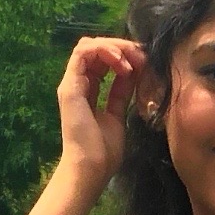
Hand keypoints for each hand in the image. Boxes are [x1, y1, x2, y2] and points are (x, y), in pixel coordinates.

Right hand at [54, 34, 149, 195]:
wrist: (91, 168)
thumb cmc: (103, 151)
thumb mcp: (119, 114)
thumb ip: (122, 93)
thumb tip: (134, 73)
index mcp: (86, 91)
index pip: (101, 60)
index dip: (123, 56)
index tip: (144, 63)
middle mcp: (76, 84)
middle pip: (96, 49)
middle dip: (121, 48)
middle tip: (141, 57)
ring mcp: (71, 84)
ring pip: (89, 45)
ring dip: (114, 47)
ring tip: (132, 60)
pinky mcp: (70, 86)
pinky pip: (83, 53)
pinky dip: (104, 51)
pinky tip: (122, 65)